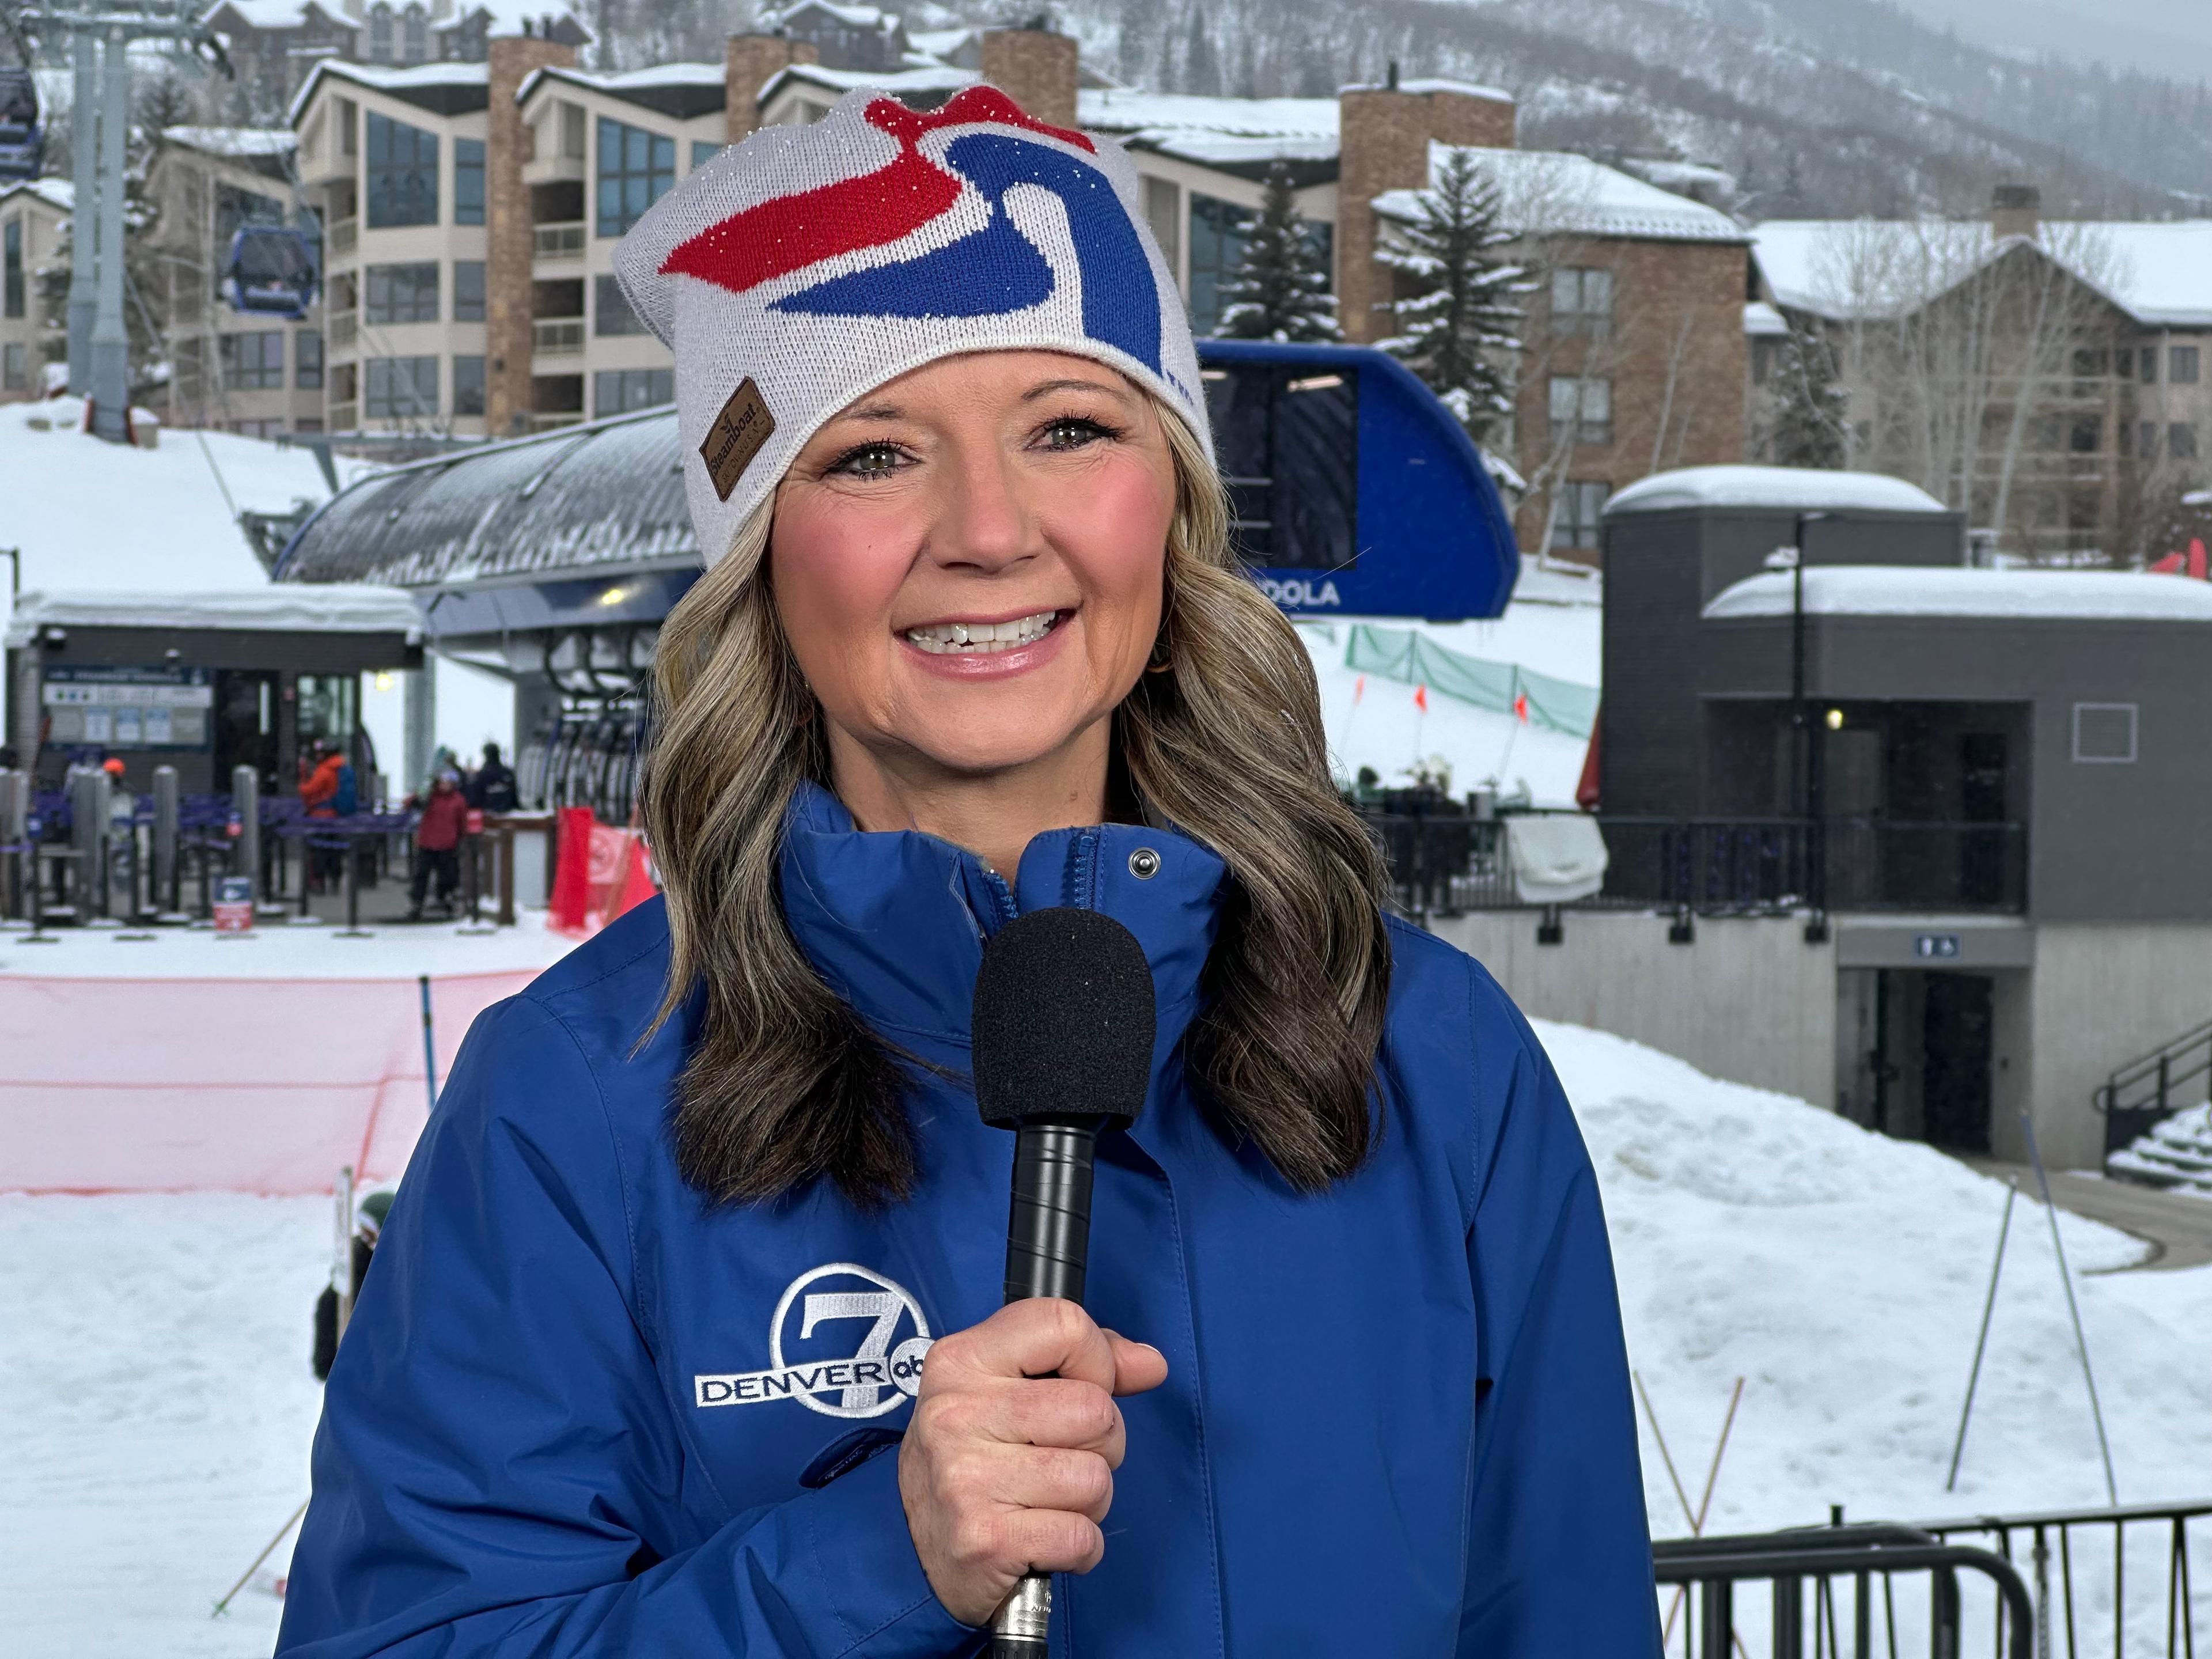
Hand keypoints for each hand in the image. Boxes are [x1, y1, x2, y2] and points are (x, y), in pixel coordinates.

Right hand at [896, 1298, 1167, 1625]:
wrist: (914, 1553)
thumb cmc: (977, 1458)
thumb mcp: (1011, 1390)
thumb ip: (1087, 1365)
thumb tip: (1151, 1364)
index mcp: (961, 1360)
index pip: (1064, 1324)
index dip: (1098, 1361)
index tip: (1083, 1388)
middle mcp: (955, 1412)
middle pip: (1096, 1410)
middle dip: (1101, 1444)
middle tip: (1060, 1458)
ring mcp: (964, 1477)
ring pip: (1096, 1477)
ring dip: (1089, 1500)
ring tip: (1047, 1502)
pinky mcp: (982, 1540)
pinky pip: (1082, 1536)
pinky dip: (1079, 1548)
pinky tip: (1044, 1540)